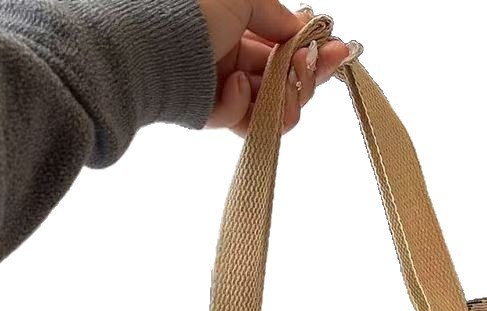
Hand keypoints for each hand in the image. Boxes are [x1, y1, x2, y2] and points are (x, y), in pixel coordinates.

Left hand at [198, 1, 351, 133]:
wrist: (148, 45)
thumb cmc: (190, 12)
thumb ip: (276, 14)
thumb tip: (299, 28)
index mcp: (236, 29)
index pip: (284, 47)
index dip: (313, 51)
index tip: (338, 51)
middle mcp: (231, 60)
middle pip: (284, 81)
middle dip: (309, 77)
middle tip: (321, 66)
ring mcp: (222, 90)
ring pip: (272, 109)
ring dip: (287, 99)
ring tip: (286, 88)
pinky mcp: (212, 116)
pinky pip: (244, 122)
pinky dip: (244, 106)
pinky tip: (233, 85)